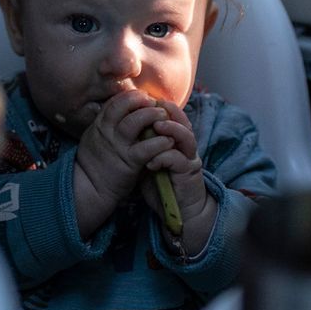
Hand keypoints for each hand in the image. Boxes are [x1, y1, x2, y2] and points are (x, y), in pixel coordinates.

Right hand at [71, 90, 176, 235]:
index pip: (115, 101)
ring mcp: (118, 146)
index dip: (131, 96)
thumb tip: (124, 112)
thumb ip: (107, 125)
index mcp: (100, 125)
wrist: (89, 188)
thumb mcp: (94, 138)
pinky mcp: (129, 162)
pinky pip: (147, 147)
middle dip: (142, 100)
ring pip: (136, 121)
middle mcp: (107, 132)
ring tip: (164, 116)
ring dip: (153, 115)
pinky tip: (168, 140)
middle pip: (125, 105)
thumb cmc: (96, 163)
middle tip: (155, 103)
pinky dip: (160, 141)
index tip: (143, 97)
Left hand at [136, 100, 216, 252]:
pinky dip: (163, 157)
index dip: (161, 106)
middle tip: (153, 105)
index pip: (173, 116)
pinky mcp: (188, 174)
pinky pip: (177, 160)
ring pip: (186, 137)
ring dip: (171, 129)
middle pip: (183, 121)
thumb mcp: (148, 159)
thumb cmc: (161, 183)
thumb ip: (142, 144)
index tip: (143, 99)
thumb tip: (121, 126)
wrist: (180, 210)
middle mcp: (186, 146)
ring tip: (157, 127)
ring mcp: (189, 159)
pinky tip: (150, 162)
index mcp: (176, 140)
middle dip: (169, 111)